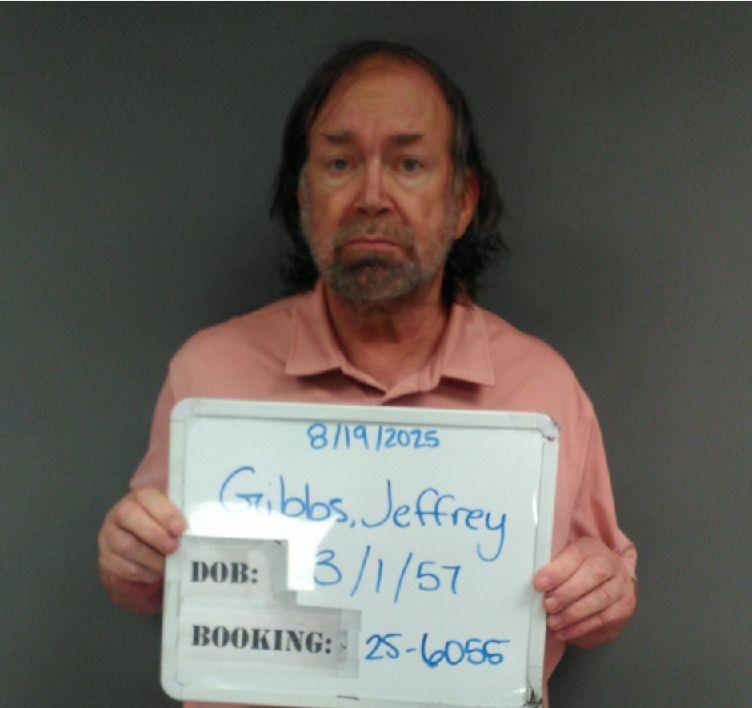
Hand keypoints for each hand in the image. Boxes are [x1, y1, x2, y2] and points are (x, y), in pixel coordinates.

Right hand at [98, 487, 184, 613]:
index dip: (164, 513)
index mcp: (140, 498)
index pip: (147, 497)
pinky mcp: (106, 558)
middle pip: (131, 518)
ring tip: (167, 565)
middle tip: (174, 548)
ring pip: (126, 545)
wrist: (139, 548)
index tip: (181, 529)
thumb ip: (182, 519)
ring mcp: (109, 536)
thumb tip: (205, 525)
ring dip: (150, 558)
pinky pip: (122, 567)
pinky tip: (155, 574)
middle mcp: (119, 513)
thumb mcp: (172, 519)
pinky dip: (142, 572)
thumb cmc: (164, 529)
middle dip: (155, 535)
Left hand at [533, 537, 636, 647]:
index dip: (558, 570)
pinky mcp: (624, 607)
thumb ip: (553, 567)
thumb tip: (534, 582)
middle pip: (592, 576)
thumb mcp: (567, 560)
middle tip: (547, 606)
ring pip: (599, 600)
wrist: (612, 579)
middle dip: (566, 593)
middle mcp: (611, 564)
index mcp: (592, 547)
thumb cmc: (580, 570)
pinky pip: (604, 620)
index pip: (577, 555)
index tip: (539, 584)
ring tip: (553, 622)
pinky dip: (581, 628)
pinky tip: (564, 632)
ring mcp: (621, 586)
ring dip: (572, 615)